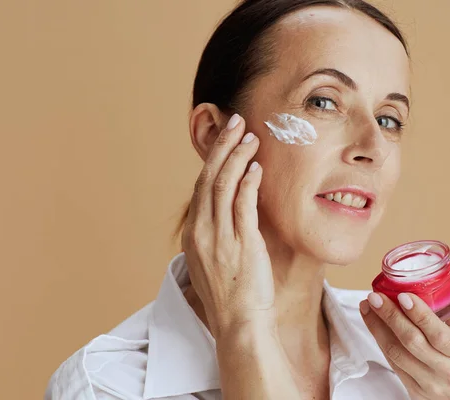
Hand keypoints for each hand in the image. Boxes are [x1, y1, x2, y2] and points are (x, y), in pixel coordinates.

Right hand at [182, 114, 274, 339]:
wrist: (238, 324)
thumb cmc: (231, 294)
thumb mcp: (213, 260)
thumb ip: (216, 233)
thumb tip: (229, 209)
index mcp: (193, 235)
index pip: (201, 187)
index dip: (214, 159)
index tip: (226, 139)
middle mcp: (201, 232)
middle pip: (208, 178)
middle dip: (222, 146)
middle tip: (235, 122)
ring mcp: (219, 238)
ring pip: (223, 185)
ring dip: (237, 157)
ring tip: (249, 136)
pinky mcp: (241, 244)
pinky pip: (242, 204)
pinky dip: (248, 182)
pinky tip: (257, 166)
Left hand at [360, 292, 449, 399]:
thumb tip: (436, 284)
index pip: (438, 333)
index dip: (418, 313)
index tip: (402, 295)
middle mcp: (447, 371)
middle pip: (411, 341)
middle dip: (389, 316)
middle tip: (375, 297)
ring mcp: (429, 383)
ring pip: (396, 353)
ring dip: (377, 327)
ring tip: (367, 307)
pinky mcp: (414, 391)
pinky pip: (392, 363)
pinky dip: (380, 341)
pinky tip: (374, 325)